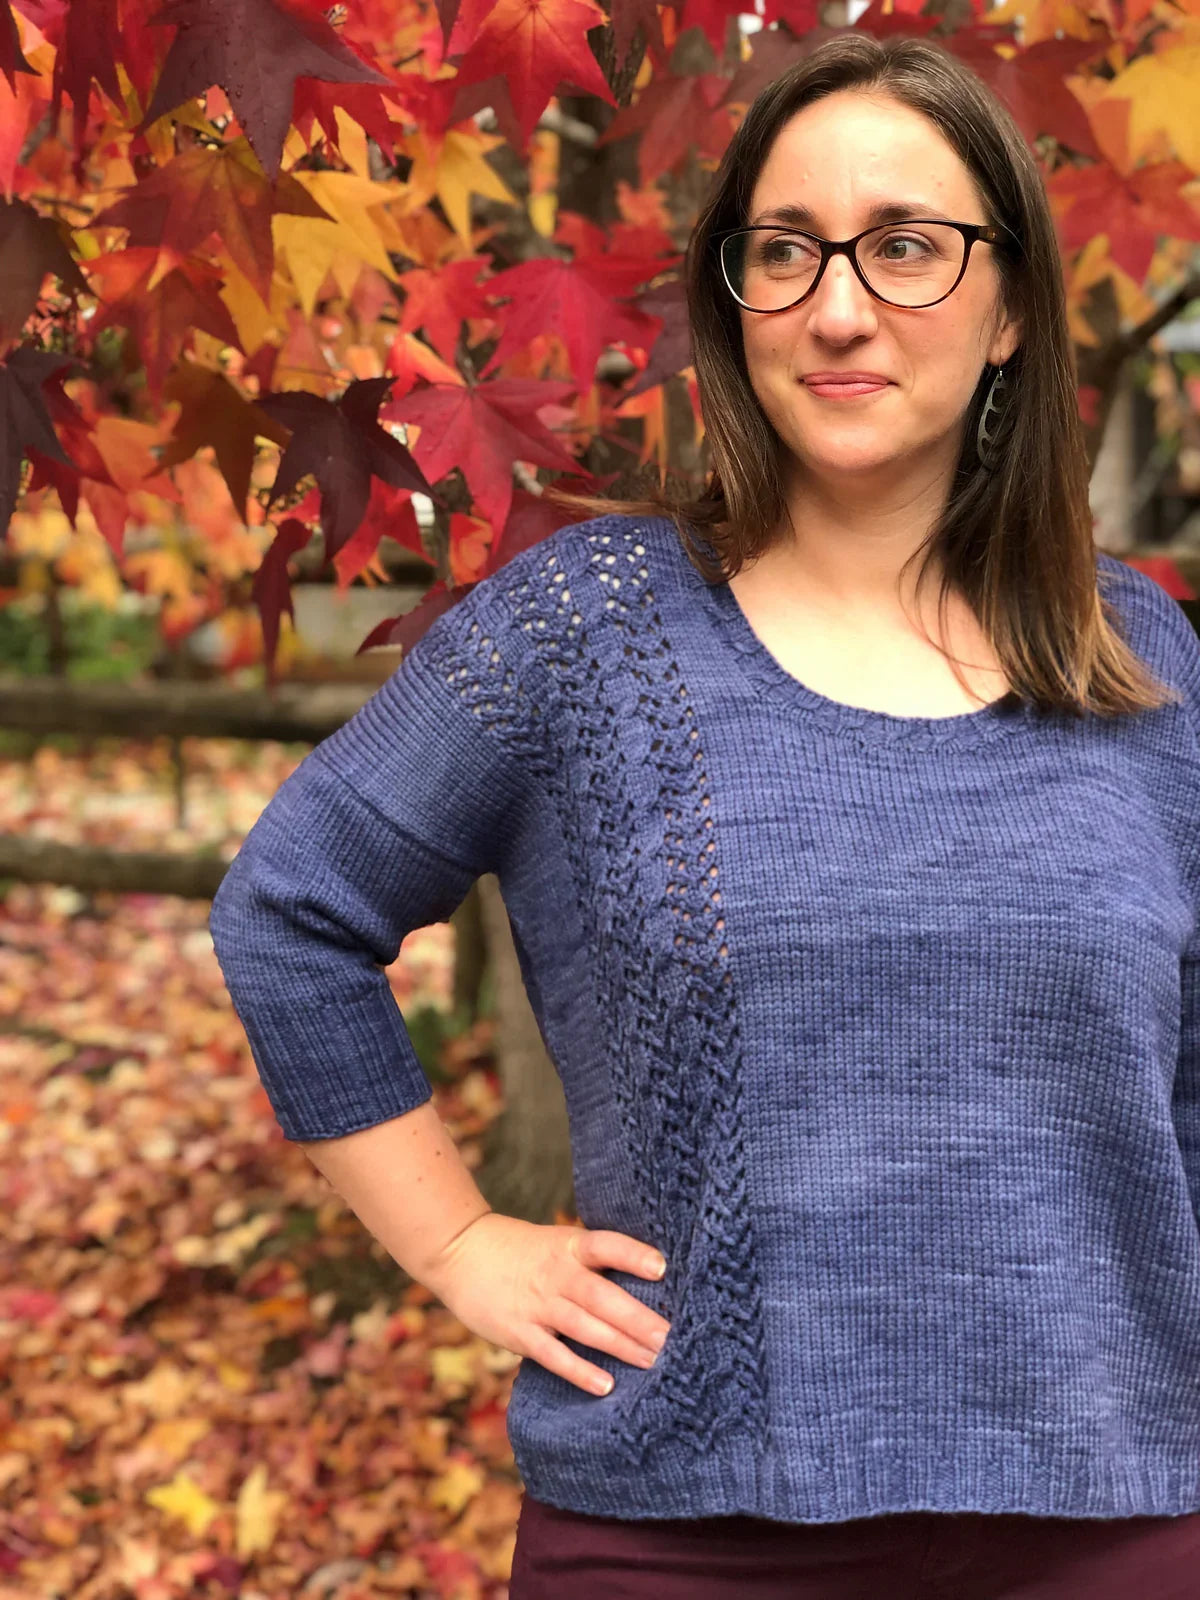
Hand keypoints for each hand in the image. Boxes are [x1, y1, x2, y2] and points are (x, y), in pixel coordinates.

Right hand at [420, 1212, 671, 1395]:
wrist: (460, 1251)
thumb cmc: (520, 1250)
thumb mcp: (556, 1243)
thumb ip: (591, 1262)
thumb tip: (645, 1282)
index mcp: (568, 1246)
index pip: (606, 1246)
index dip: (633, 1255)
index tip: (663, 1268)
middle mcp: (556, 1274)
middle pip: (602, 1296)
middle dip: (639, 1318)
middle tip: (672, 1337)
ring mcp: (537, 1304)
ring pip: (584, 1326)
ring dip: (620, 1345)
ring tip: (653, 1361)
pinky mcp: (519, 1332)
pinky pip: (553, 1355)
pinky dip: (579, 1371)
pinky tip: (606, 1385)